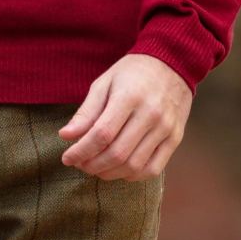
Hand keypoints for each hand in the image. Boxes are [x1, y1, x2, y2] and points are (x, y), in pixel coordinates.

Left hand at [58, 54, 192, 180]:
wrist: (173, 63)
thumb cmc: (132, 74)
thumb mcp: (105, 84)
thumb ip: (86, 112)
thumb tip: (65, 136)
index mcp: (129, 97)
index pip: (101, 135)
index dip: (81, 151)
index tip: (67, 158)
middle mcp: (151, 113)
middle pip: (116, 154)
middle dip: (92, 165)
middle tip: (80, 164)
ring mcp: (166, 128)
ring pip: (133, 166)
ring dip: (109, 173)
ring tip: (96, 167)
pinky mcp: (175, 138)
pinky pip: (153, 169)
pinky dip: (132, 176)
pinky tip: (119, 169)